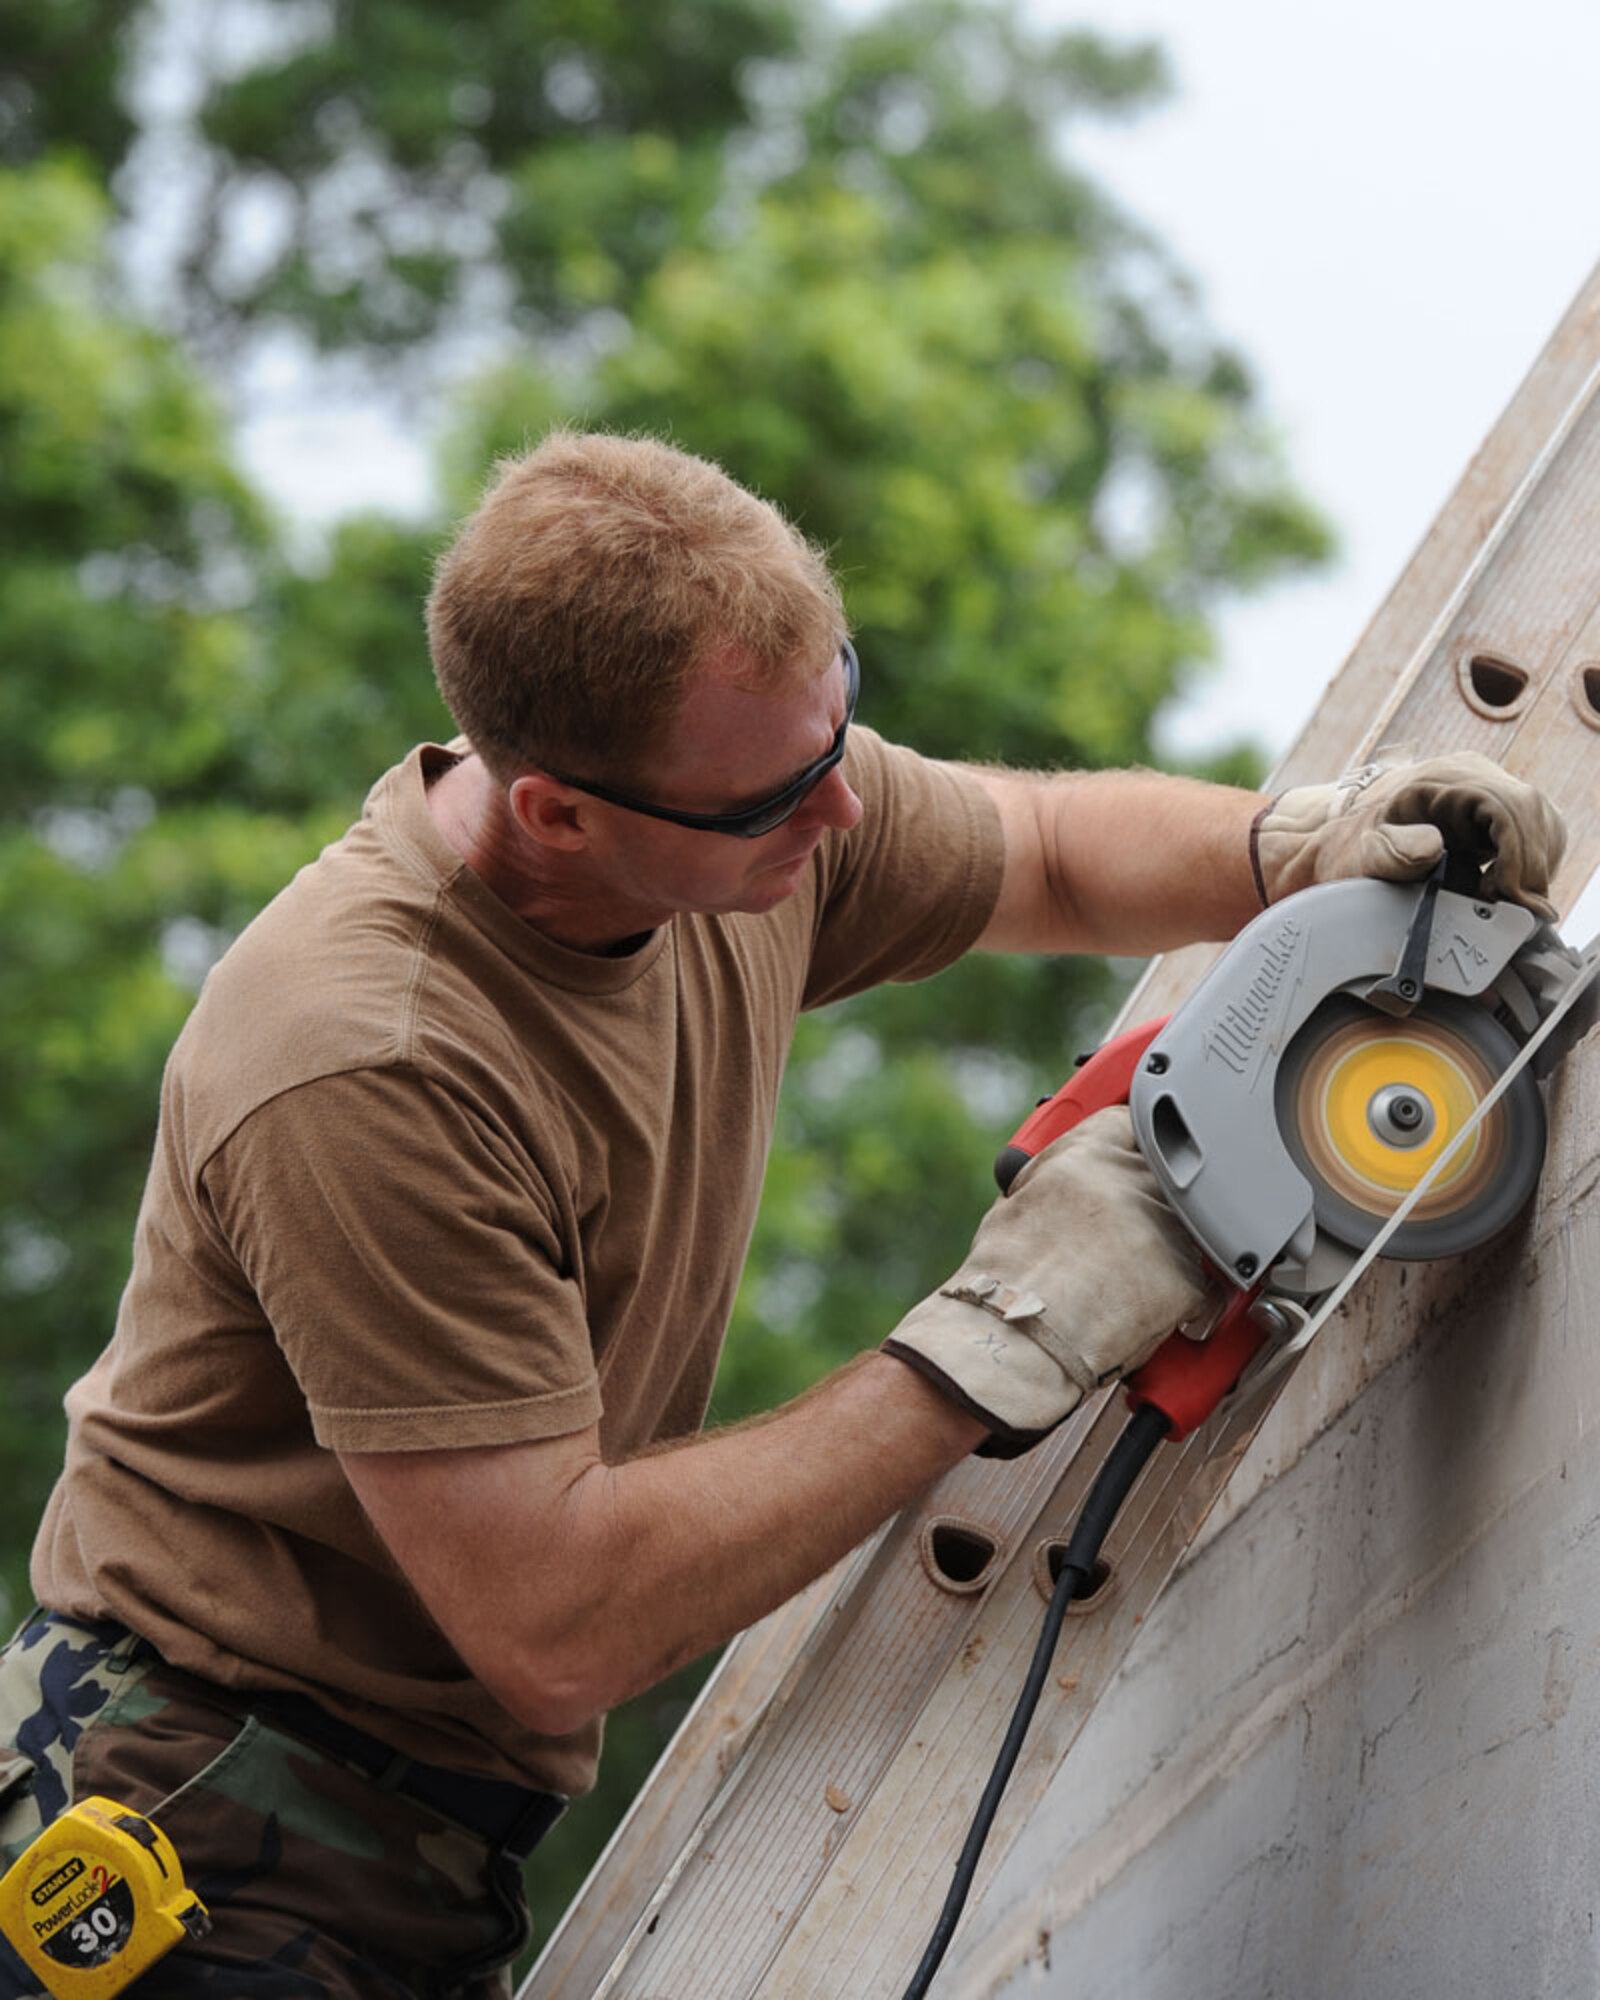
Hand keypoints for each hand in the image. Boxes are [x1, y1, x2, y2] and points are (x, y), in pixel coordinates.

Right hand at [883, 1107, 1207, 1454]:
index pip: (1134, 1122)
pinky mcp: (1188, 1279)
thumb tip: (1075, 1177)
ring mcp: (1166, 1228)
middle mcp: (1134, 1181)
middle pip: (1168, 1175)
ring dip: (1168, 1250)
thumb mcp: (1021, 1202)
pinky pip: (1198, 1284)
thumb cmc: (1003, 1282)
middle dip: (1154, 1201)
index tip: (1138, 1154)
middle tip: (1124, 1235)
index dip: (1135, 1143)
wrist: (1016, 1340)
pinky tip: (1135, 1311)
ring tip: (1120, 1283)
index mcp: (1089, 1153)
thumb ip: (1062, 1176)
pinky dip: (1176, 1299)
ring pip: (1188, 1229)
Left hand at [1254, 752, 1565, 920]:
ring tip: (1509, 903)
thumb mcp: (1360, 854)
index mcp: (1442, 780)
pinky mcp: (1488, 810)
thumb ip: (1393, 852)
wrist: (1333, 841)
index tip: (1506, 895)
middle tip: (1515, 908)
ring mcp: (1482, 790)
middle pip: (1532, 812)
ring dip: (1536, 864)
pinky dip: (1530, 862)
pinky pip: (1530, 831)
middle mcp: (1470, 776)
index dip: (1518, 853)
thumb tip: (1433, 847)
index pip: (1508, 807)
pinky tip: (1509, 891)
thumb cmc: (1345, 849)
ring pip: (1539, 821)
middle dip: (1531, 864)